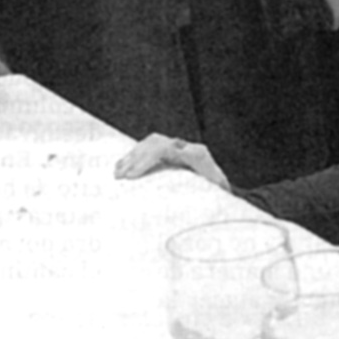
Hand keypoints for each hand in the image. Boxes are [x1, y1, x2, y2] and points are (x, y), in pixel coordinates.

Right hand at [113, 133, 230, 189]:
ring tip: (117, 173)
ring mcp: (179, 146)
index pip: (166, 149)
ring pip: (151, 143)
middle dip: (135, 159)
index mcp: (197, 155)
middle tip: (120, 177)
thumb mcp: (213, 192)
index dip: (146, 161)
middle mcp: (187, 147)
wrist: (221, 184)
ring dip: (132, 157)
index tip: (131, 176)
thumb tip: (191, 195)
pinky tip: (122, 166)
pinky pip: (150, 146)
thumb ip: (202, 190)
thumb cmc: (216, 192)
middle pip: (156, 143)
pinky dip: (135, 155)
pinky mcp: (172, 150)